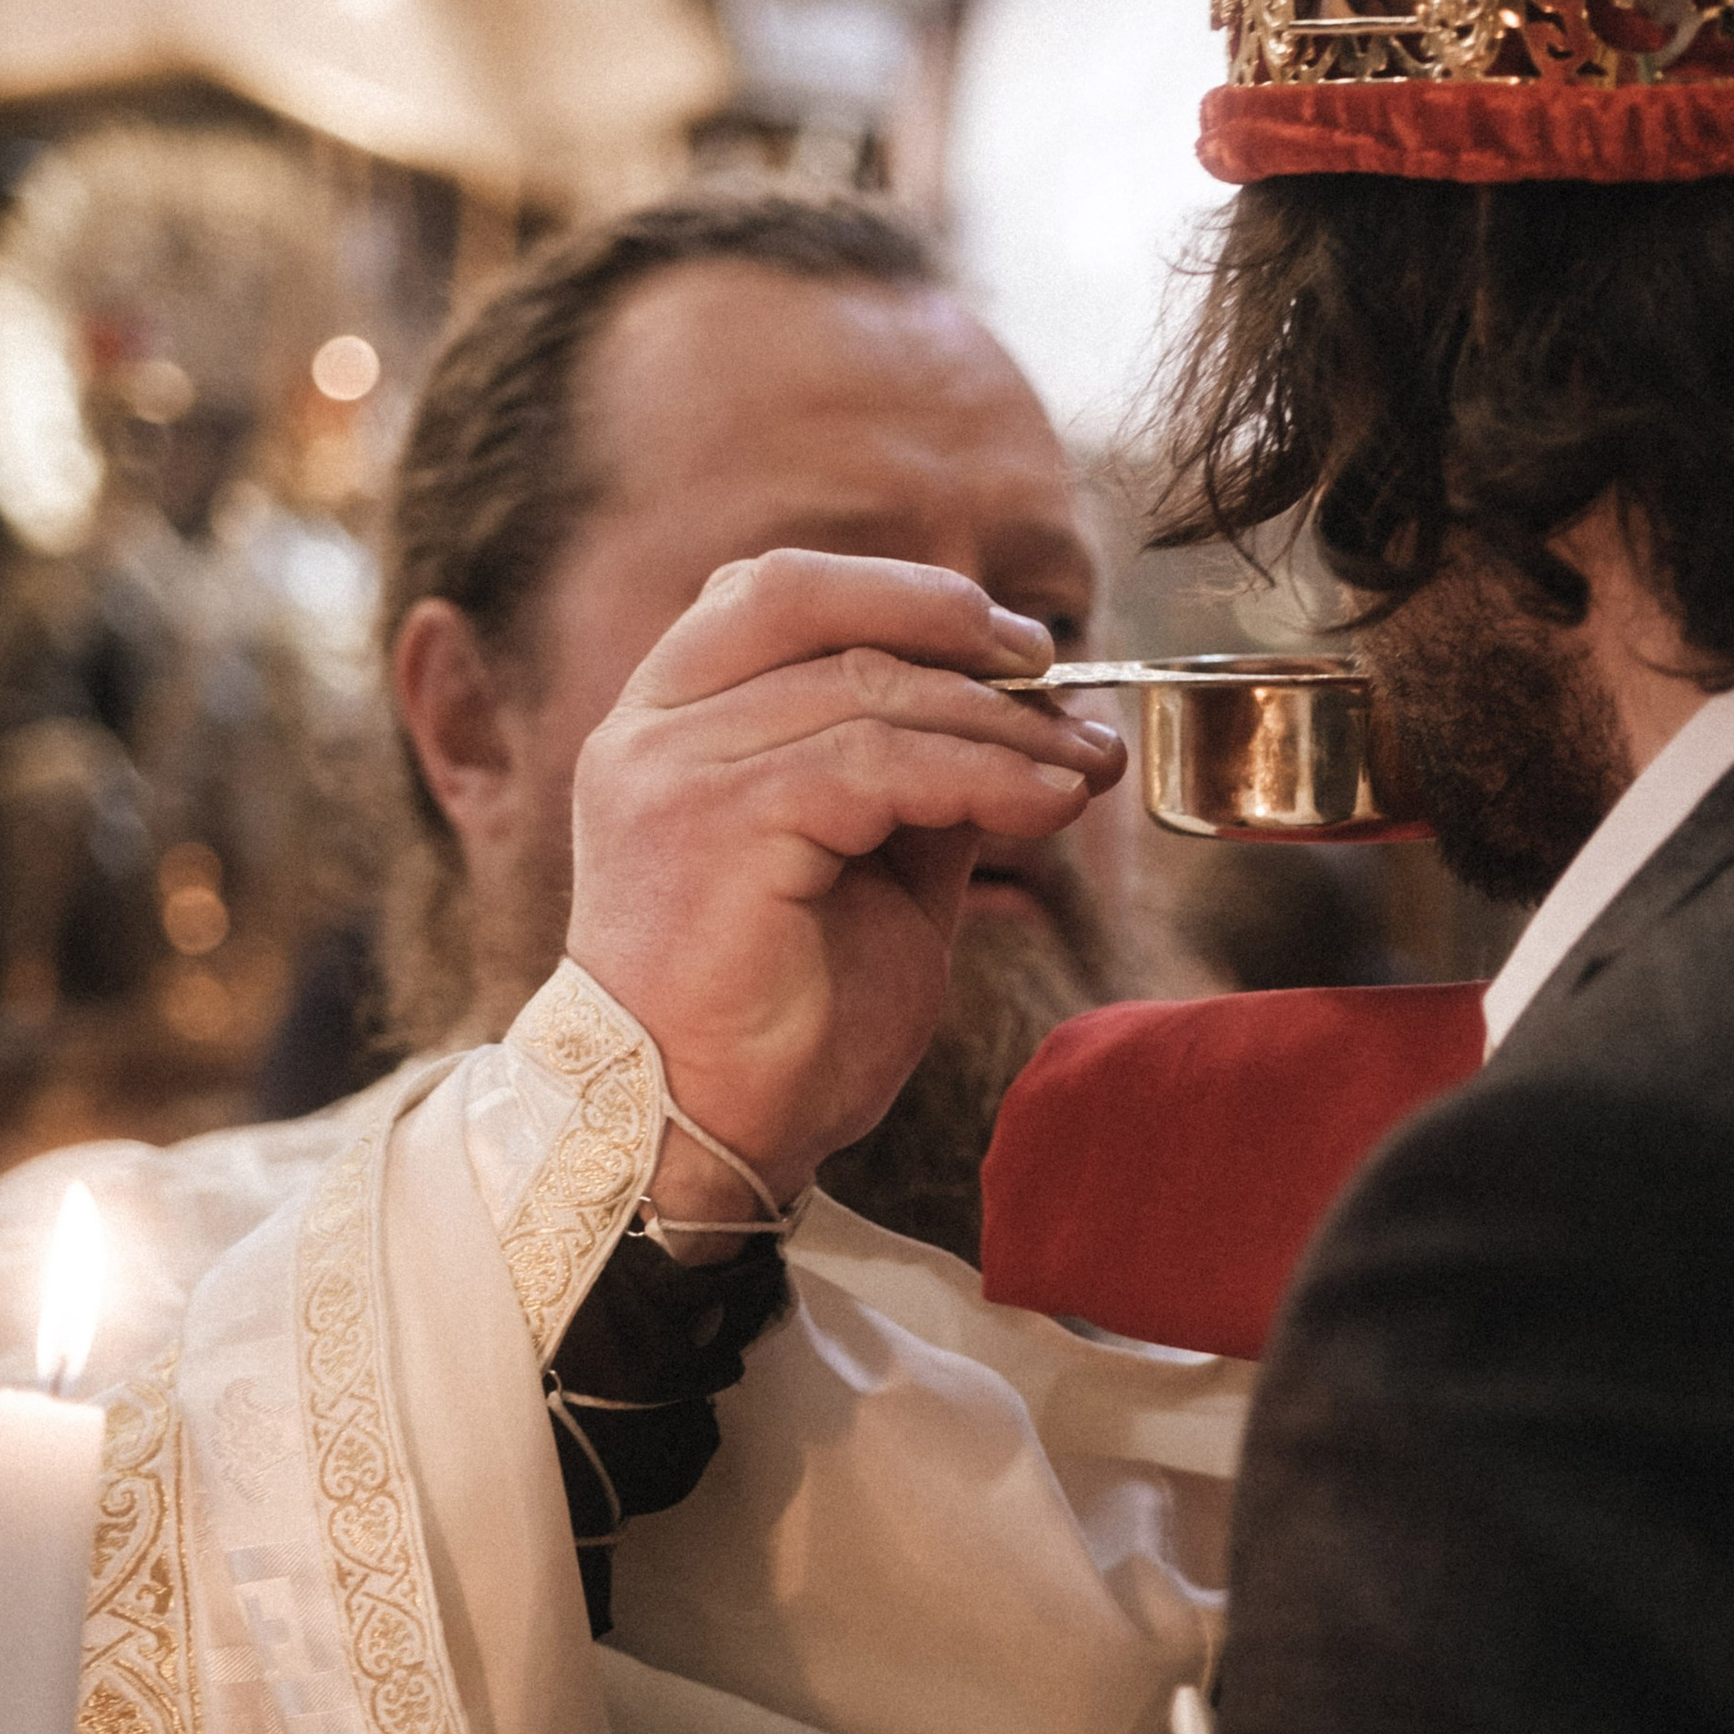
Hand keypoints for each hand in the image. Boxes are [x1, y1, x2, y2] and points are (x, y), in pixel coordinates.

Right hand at [566, 550, 1123, 1208]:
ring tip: (1082, 769)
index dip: (898, 594)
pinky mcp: (718, 825)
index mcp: (667, 725)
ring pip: (866, 689)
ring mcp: (674, 773)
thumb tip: (1015, 717)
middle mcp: (651, 731)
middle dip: (948, 622)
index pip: (772, 595)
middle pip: (808, 601)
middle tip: (1053, 678)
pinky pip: (879, 764)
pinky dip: (983, 774)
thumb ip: (912, 782)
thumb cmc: (778, 1023)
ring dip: (1000, 725)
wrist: (707, 1139)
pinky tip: (1047, 806)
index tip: (1011, 646)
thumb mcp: (867, 870)